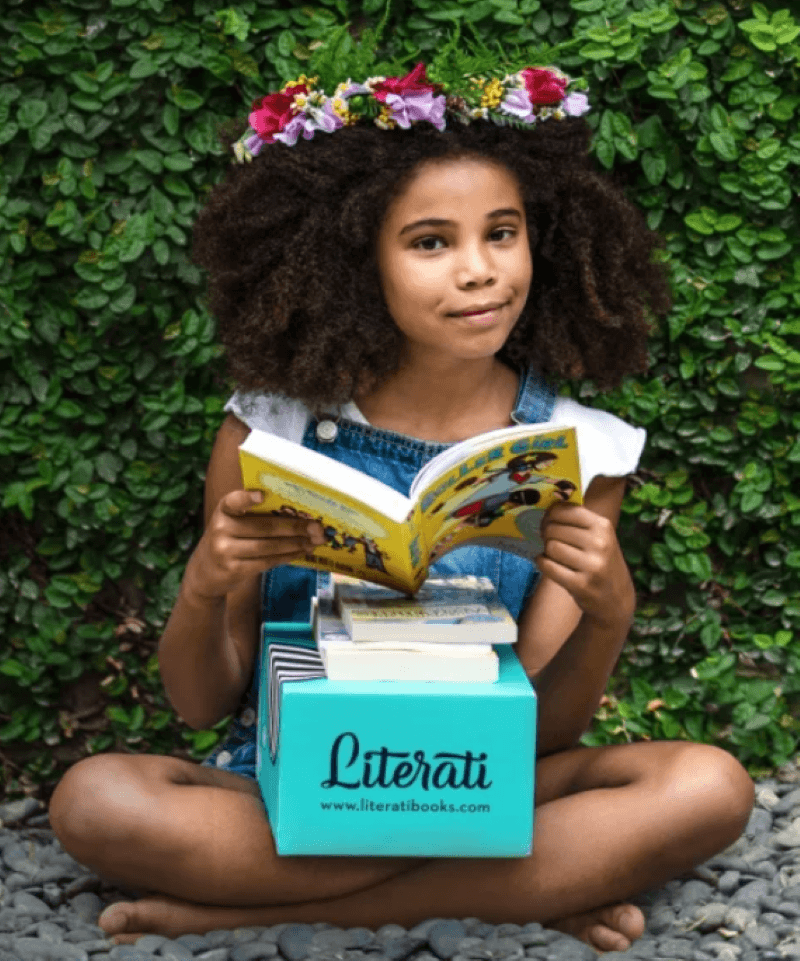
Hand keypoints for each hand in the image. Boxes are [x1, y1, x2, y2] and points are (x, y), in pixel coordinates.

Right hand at [184, 490, 324, 599]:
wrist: (205, 573)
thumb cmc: (228, 540)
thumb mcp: (231, 523)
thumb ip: (253, 515)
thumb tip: (297, 513)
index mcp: (223, 510)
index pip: (233, 501)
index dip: (247, 498)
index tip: (262, 495)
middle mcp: (221, 529)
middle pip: (264, 527)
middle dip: (295, 527)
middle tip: (317, 527)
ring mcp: (226, 551)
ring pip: (269, 546)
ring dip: (296, 543)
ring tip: (315, 541)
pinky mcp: (234, 570)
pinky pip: (267, 561)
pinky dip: (287, 557)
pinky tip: (301, 552)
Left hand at [534, 502, 634, 628]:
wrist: (616, 598)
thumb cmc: (602, 562)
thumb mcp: (600, 537)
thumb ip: (577, 521)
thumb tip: (547, 507)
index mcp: (603, 526)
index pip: (565, 510)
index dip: (550, 515)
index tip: (548, 521)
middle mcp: (600, 543)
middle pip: (554, 529)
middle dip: (546, 534)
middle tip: (549, 540)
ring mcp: (592, 565)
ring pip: (550, 547)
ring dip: (546, 551)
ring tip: (553, 555)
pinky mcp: (581, 584)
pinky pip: (548, 566)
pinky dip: (542, 563)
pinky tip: (547, 563)